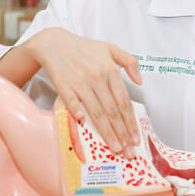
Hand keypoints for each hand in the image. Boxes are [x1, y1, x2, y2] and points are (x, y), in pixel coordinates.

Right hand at [25, 28, 142, 155]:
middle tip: (129, 152)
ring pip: (96, 111)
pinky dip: (77, 112)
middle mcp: (97, 78)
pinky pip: (72, 102)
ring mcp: (80, 82)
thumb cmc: (84, 48)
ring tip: (115, 148)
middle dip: (122, 134)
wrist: (54, 43)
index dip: (131, 122)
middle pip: (112, 111)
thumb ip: (130, 62)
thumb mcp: (111, 48)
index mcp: (110, 70)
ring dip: (106, 132)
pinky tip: (84, 125)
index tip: (136, 138)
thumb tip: (140, 81)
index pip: (124, 102)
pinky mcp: (63, 85)